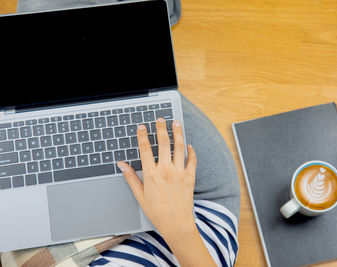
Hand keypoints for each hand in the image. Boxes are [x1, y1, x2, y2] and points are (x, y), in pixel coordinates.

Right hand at [117, 118, 215, 265]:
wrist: (177, 224)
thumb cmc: (157, 212)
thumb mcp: (139, 195)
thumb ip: (131, 177)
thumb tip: (122, 164)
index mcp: (151, 174)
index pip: (145, 149)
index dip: (143, 135)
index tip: (142, 127)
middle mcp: (166, 170)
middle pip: (163, 143)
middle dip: (161, 128)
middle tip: (160, 120)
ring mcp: (179, 172)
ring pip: (179, 147)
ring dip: (178, 133)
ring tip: (176, 123)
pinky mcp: (190, 177)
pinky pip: (192, 159)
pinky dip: (191, 150)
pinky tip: (188, 145)